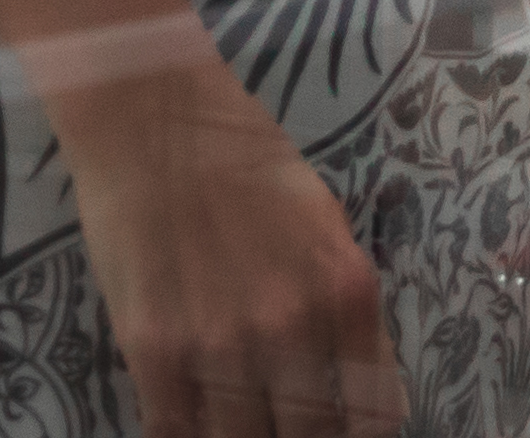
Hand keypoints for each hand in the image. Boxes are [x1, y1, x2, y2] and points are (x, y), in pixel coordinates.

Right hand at [62, 66, 404, 437]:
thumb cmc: (247, 162)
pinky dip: (189, 432)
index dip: (364, 436)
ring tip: (245, 424)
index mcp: (347, 290)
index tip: (349, 435)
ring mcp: (220, 344)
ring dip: (247, 437)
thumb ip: (344, 303)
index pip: (375, 409)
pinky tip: (194, 422)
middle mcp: (293, 325)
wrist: (156, 123)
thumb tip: (365, 375)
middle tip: (294, 429)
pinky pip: (176, 430)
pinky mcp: (153, 352)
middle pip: (312, 435)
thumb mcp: (326, 224)